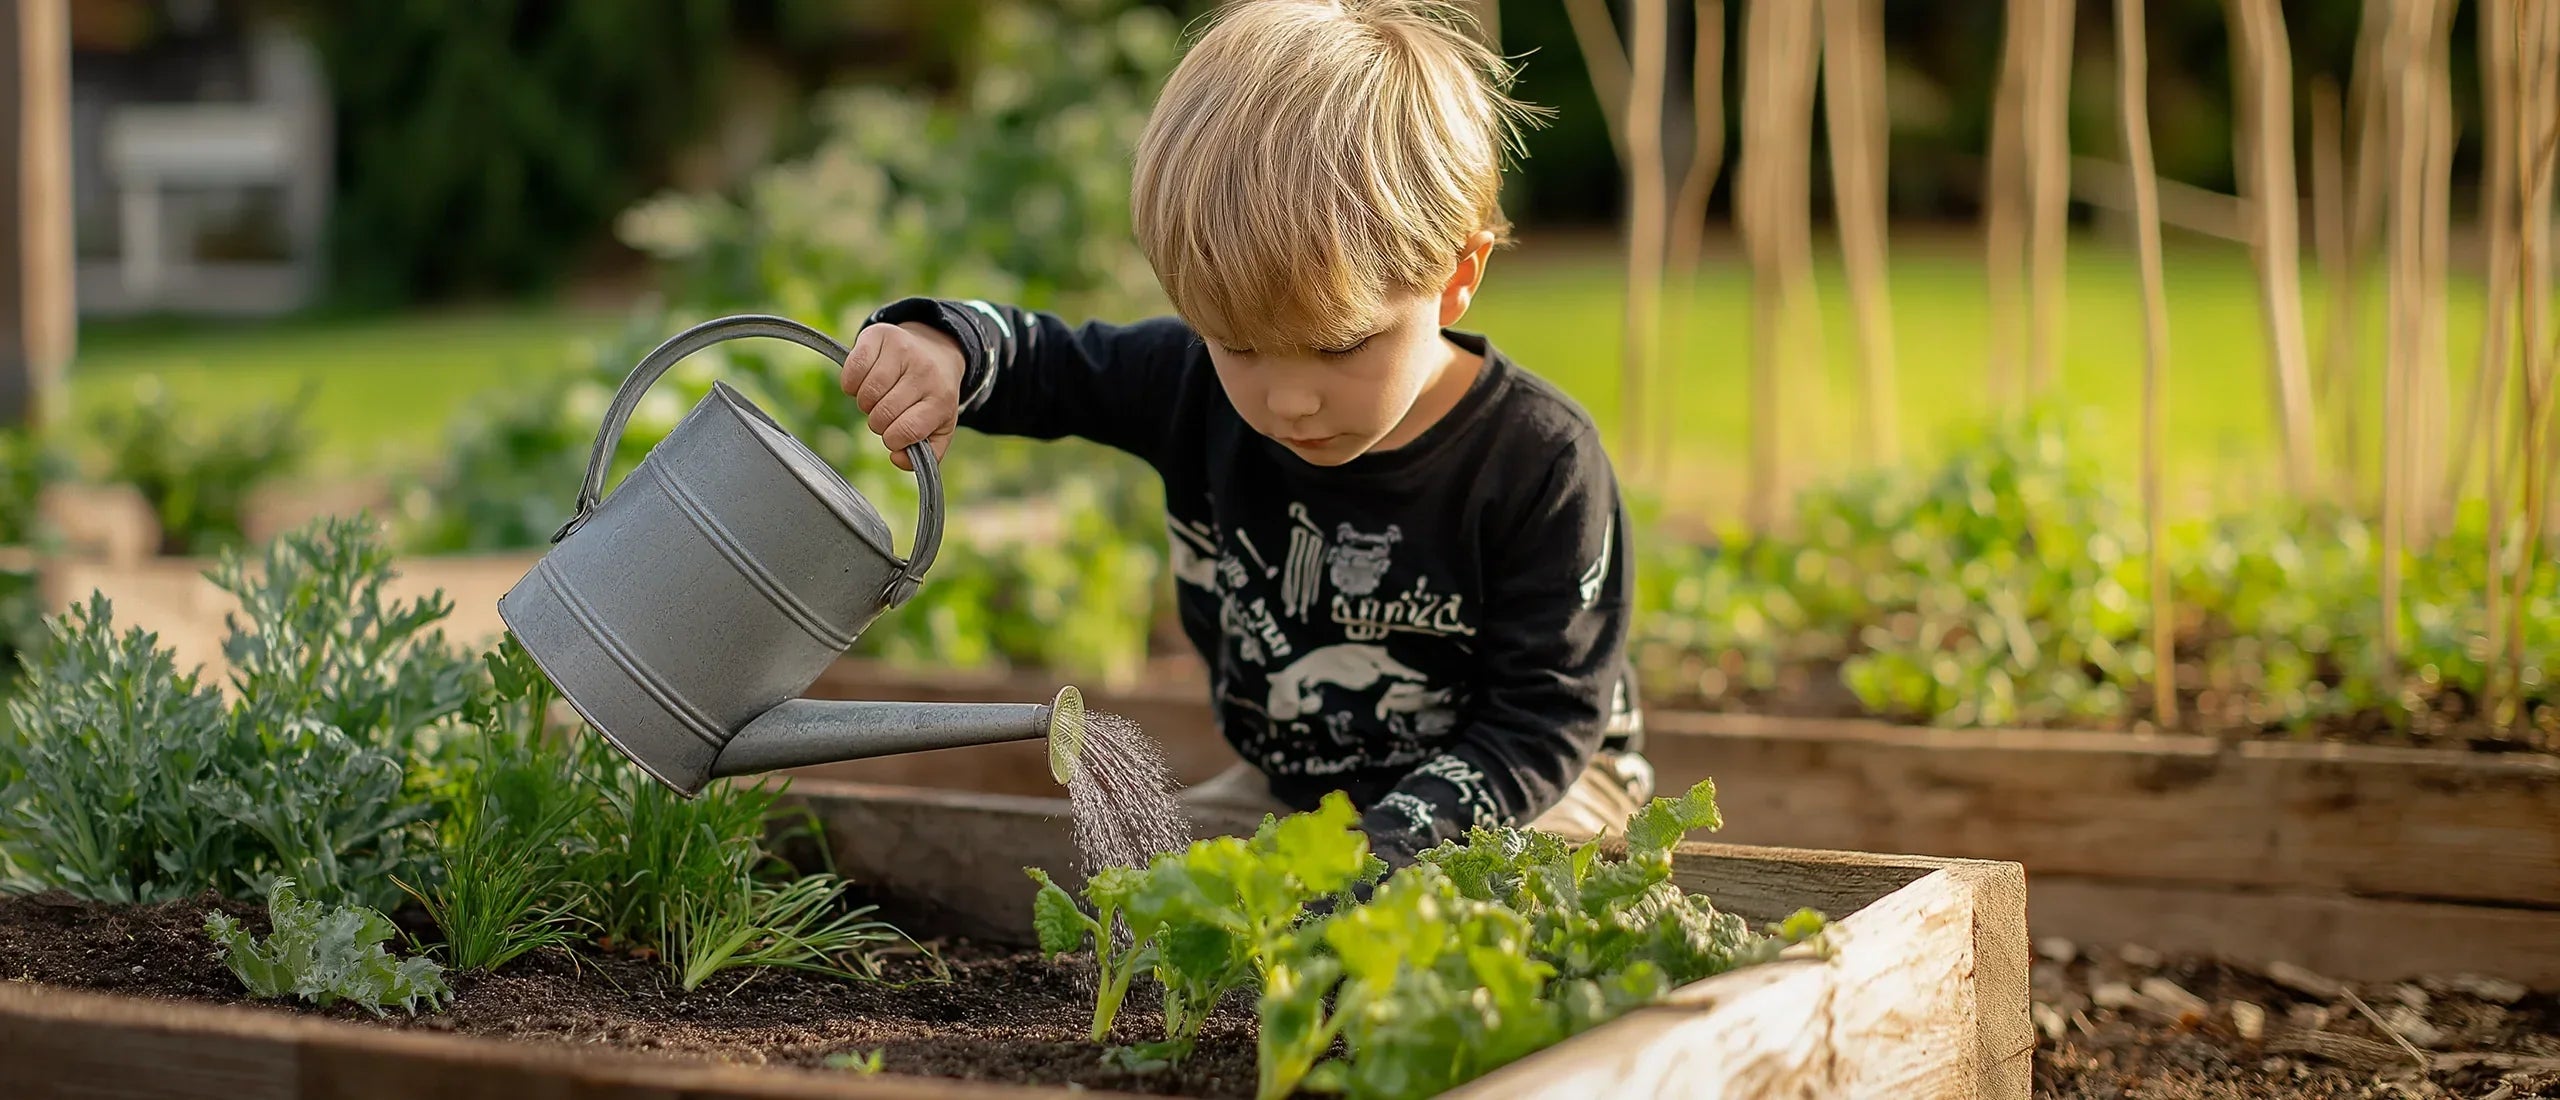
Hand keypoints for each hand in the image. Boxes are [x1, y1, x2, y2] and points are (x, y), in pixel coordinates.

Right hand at [839, 320, 964, 471]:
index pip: (908, 430)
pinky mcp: (881, 335)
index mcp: (941, 398)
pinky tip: (862, 383)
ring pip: (867, 393)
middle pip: (883, 414)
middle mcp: (925, 372)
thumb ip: (927, 454)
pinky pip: (853, 368)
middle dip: (878, 422)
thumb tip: (897, 459)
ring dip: (865, 404)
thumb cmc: (933, 396)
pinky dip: (851, 383)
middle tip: (885, 414)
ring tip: (877, 398)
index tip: (893, 437)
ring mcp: (903, 350)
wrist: (936, 351)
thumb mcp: (941, 427)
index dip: (893, 440)